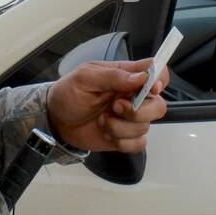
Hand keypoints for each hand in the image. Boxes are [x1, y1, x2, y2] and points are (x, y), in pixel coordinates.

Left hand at [46, 58, 168, 152]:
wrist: (55, 120)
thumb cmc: (68, 93)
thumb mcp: (85, 78)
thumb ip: (112, 76)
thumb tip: (140, 77)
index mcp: (125, 76)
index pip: (155, 72)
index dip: (159, 79)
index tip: (150, 88)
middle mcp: (132, 97)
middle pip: (159, 105)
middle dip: (139, 111)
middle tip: (115, 107)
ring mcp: (129, 118)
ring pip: (145, 126)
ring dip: (121, 127)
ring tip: (102, 121)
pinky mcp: (125, 137)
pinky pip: (139, 143)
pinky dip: (123, 142)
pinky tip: (107, 135)